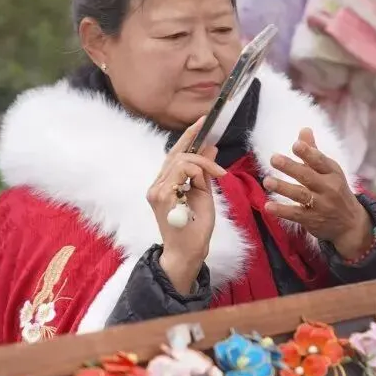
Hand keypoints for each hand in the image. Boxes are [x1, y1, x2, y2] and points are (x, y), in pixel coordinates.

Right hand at [145, 117, 226, 293]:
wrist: (189, 252)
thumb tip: (210, 148)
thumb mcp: (204, 194)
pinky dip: (198, 171)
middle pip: (175, 152)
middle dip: (194, 137)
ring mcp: (157, 190)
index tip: (202, 123)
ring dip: (203, 162)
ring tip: (218, 173)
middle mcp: (157, 184)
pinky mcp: (162, 196)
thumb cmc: (196, 227)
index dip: (188, 137)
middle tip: (209, 126)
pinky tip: (208, 180)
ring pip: (180, 159)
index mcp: (165, 184)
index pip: (175, 155)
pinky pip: (181, 171)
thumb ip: (204, 173)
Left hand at [263, 128, 373, 259]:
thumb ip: (314, 152)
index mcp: (333, 173)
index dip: (308, 153)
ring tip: (267, 181)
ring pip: (301, 195)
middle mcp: (329, 188)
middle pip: (308, 176)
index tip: (296, 145)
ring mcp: (321, 205)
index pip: (320, 161)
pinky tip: (268, 207)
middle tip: (274, 159)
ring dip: (283, 188)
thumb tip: (304, 129)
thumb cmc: (336, 191)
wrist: (351, 224)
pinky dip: (282, 211)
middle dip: (291, 167)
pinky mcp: (313, 220)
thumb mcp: (330, 172)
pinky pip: (296, 214)